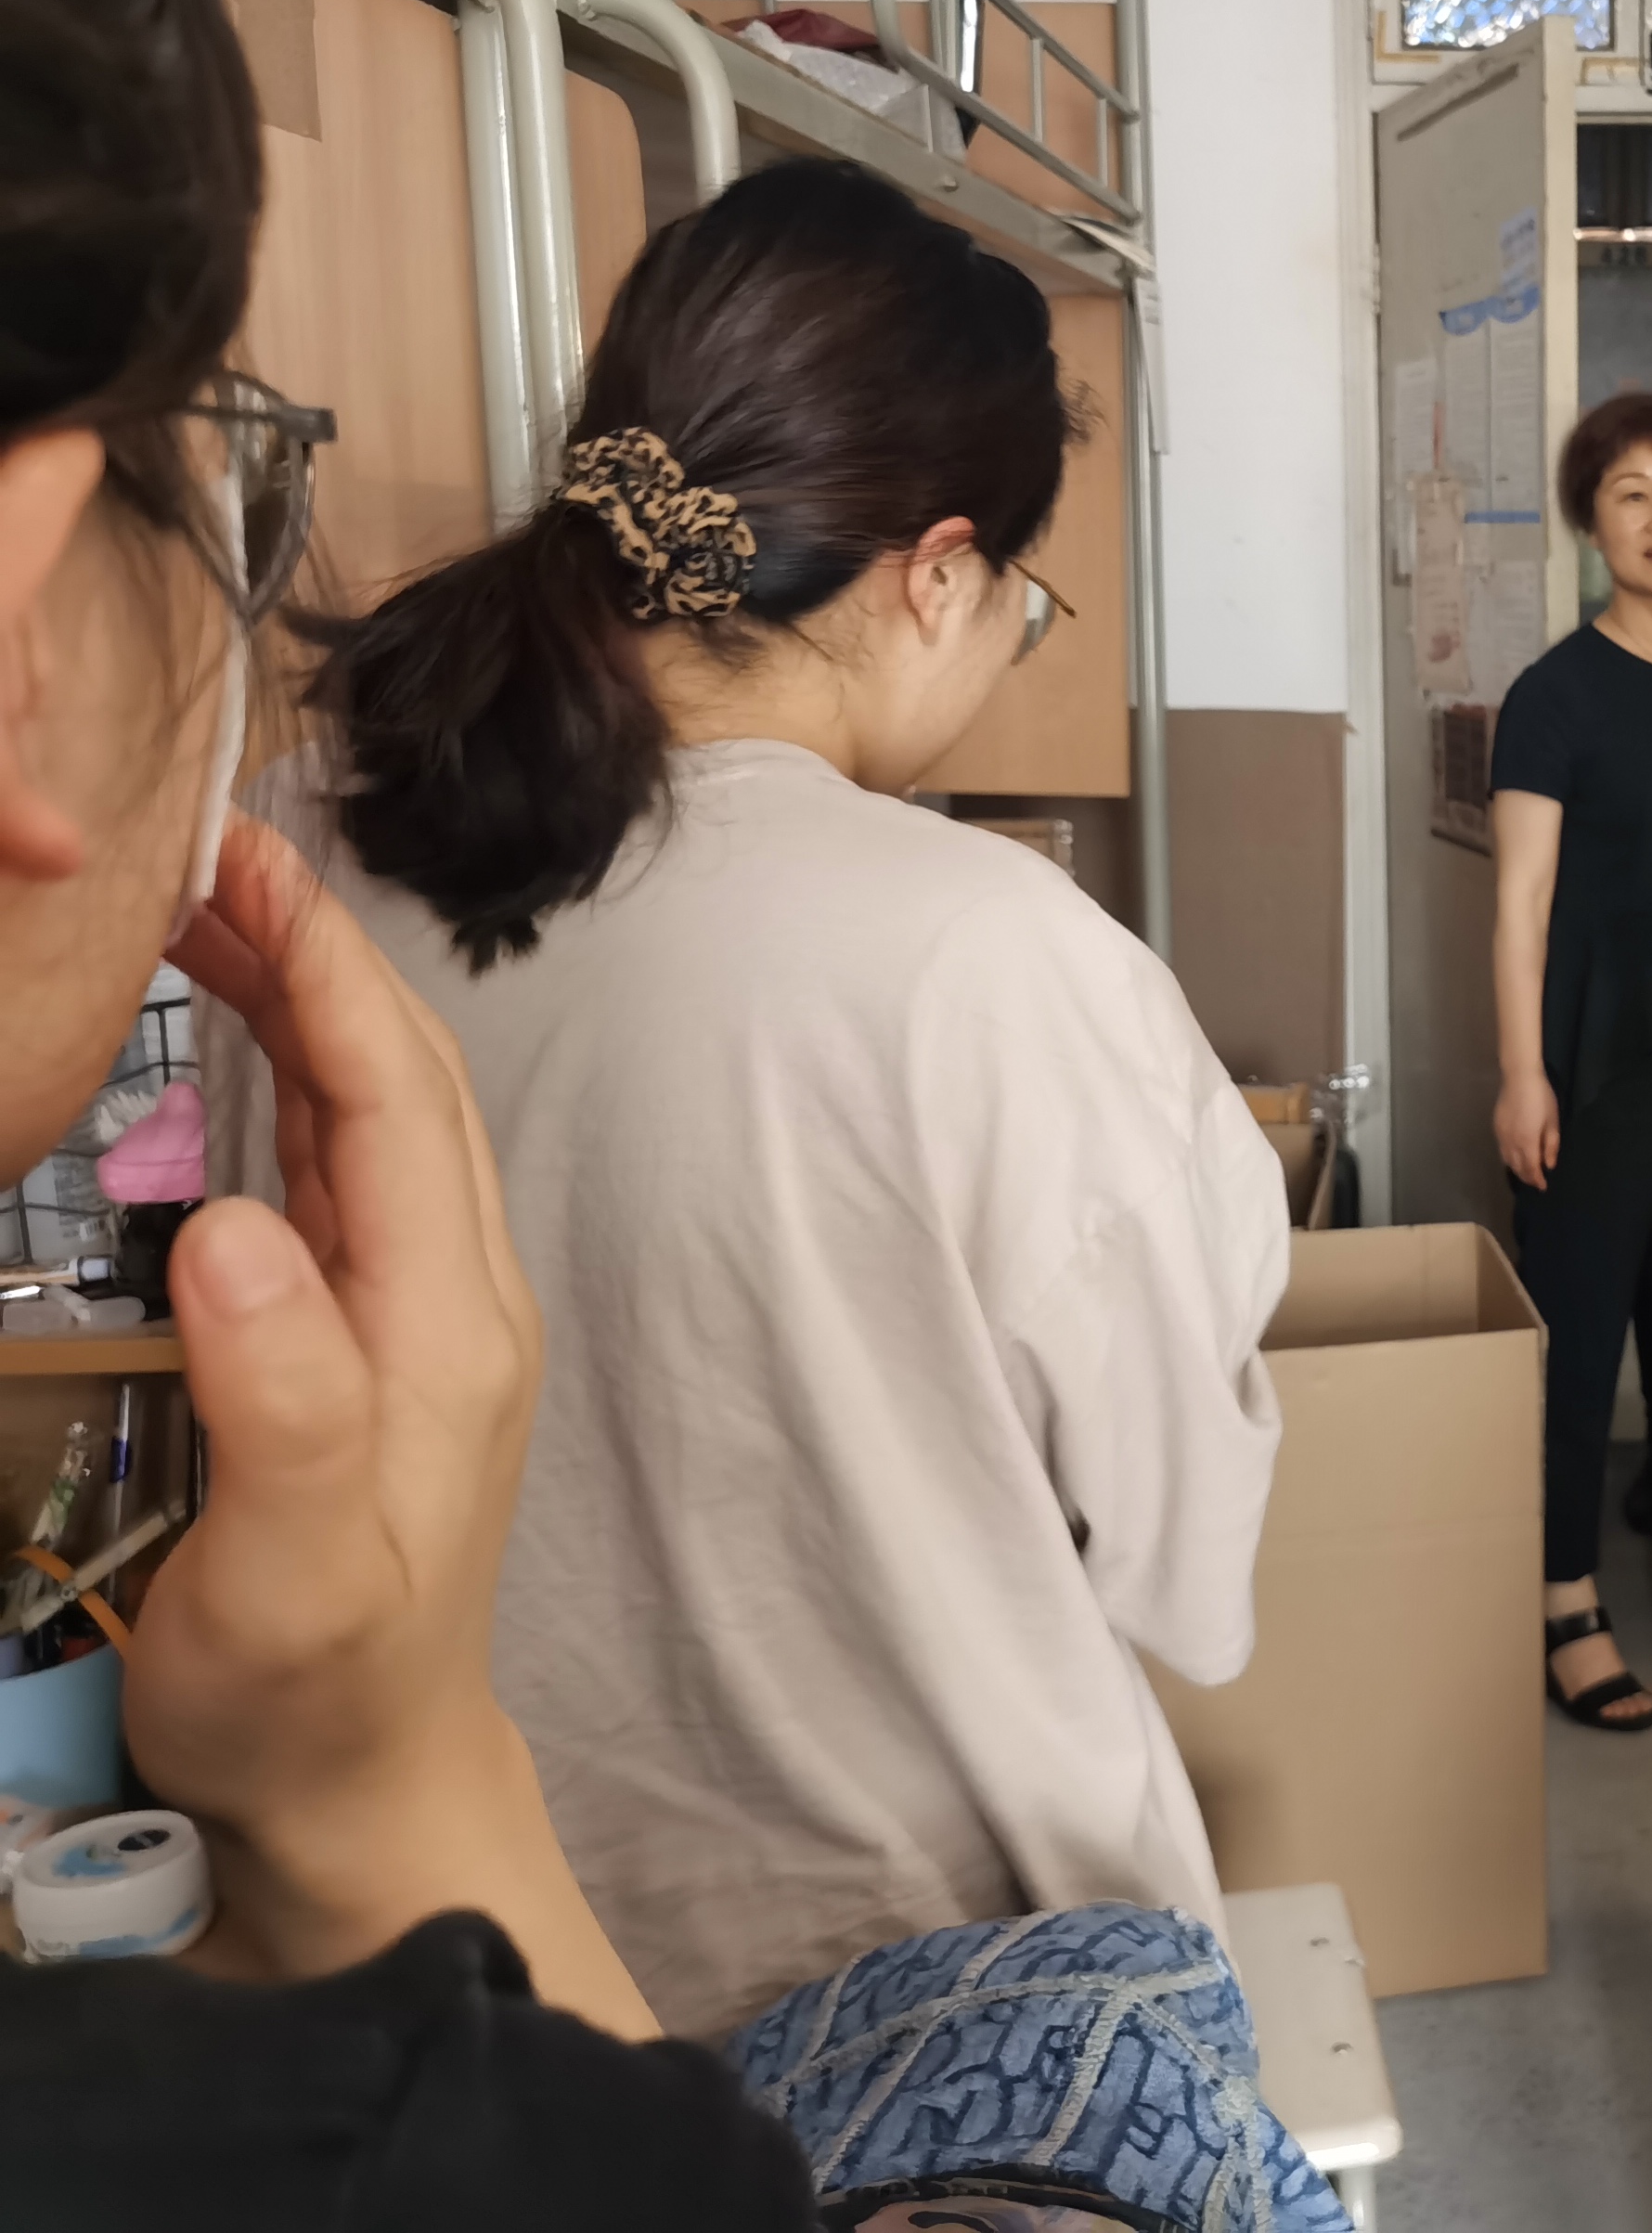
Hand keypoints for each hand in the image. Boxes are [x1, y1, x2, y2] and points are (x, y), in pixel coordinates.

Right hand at [136, 821, 648, 2033]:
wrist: (363, 1789)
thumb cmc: (316, 1690)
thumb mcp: (292, 1566)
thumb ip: (280, 1397)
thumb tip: (237, 1227)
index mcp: (444, 1324)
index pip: (395, 1098)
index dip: (325, 969)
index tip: (245, 860)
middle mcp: (453, 1300)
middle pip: (402, 1081)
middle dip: (317, 954)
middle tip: (209, 852)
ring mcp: (419, 1320)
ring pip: (377, 1117)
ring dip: (305, 1006)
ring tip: (208, 913)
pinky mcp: (371, 1348)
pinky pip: (346, 1175)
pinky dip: (292, 1086)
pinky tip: (235, 1054)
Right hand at [1494, 1066, 1561, 1186]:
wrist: (1520, 1077)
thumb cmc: (1541, 1097)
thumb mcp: (1552, 1121)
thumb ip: (1550, 1145)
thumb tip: (1549, 1165)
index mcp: (1527, 1142)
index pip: (1531, 1168)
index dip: (1537, 1180)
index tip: (1543, 1187)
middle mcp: (1511, 1143)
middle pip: (1517, 1167)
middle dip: (1527, 1177)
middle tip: (1535, 1182)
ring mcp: (1501, 1135)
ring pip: (1507, 1160)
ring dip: (1517, 1170)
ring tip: (1526, 1174)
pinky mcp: (1496, 1128)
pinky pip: (1502, 1150)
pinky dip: (1509, 1159)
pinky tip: (1515, 1157)